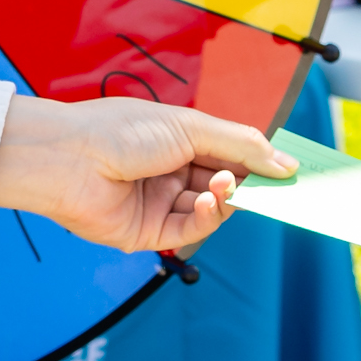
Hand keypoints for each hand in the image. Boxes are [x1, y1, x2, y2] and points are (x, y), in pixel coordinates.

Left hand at [0, 97, 284, 252]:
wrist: (69, 158)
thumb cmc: (121, 131)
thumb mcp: (192, 127)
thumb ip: (242, 145)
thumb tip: (286, 163)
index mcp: (178, 140)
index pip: (230, 154)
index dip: (259, 161)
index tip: (291, 168)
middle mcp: (169, 172)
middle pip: (225, 184)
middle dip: (250, 184)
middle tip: (280, 186)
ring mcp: (159, 203)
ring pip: (211, 210)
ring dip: (227, 198)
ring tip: (228, 184)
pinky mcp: (148, 233)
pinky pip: (190, 231)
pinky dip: (206, 218)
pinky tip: (207, 201)